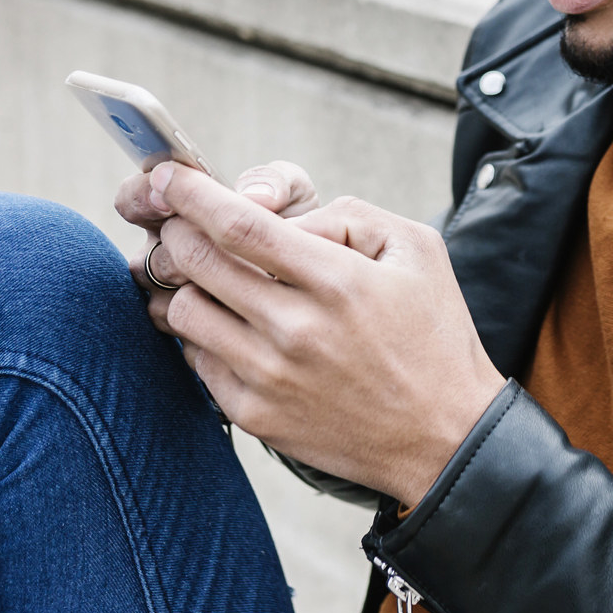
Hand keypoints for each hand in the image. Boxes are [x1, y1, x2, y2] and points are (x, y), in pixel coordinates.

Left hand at [141, 163, 506, 505]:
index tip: (168, 176)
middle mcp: (296, 330)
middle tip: (181, 220)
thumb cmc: (434, 334)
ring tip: (209, 277)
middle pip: (197, 263)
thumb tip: (283, 218)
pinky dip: (203, 335)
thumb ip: (348, 216)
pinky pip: (197, 361)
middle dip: (177, 230)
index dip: (191, 194)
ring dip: (187, 284)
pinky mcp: (256, 417)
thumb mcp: (417, 250)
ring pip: (186, 312)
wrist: (445, 436)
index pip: (239, 225)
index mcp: (337, 280)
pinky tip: (231, 326)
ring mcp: (271, 378)